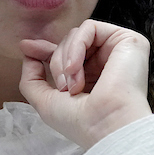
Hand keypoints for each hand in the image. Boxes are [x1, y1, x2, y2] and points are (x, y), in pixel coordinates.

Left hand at [20, 19, 152, 149]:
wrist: (108, 127)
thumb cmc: (81, 122)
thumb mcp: (46, 102)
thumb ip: (32, 78)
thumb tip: (27, 50)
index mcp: (92, 78)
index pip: (67, 53)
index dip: (45, 49)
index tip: (26, 47)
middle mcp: (106, 63)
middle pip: (68, 43)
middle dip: (56, 63)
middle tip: (63, 88)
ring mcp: (117, 51)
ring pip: (76, 35)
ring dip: (65, 59)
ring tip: (72, 85)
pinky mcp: (127, 40)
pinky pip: (89, 28)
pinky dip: (76, 46)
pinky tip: (76, 69)